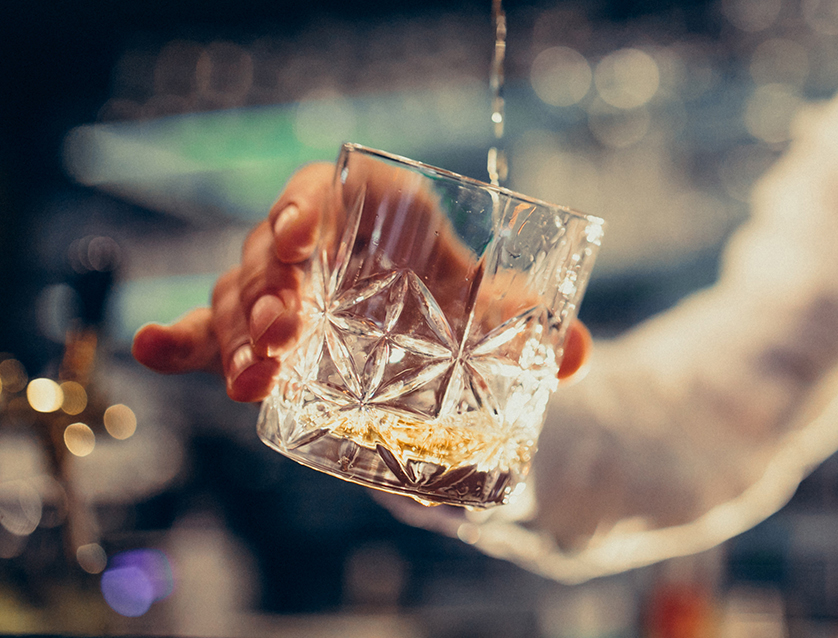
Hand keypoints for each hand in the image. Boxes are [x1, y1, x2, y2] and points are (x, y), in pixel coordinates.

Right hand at [131, 162, 592, 401]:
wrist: (441, 354)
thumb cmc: (465, 310)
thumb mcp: (497, 317)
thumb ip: (536, 332)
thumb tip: (581, 358)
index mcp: (382, 218)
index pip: (336, 189)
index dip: (311, 203)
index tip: (301, 234)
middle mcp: (326, 246)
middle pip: (278, 244)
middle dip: (272, 284)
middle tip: (284, 332)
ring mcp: (288, 288)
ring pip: (244, 291)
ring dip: (238, 330)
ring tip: (250, 376)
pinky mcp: (263, 333)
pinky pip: (211, 327)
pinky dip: (184, 339)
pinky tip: (153, 349)